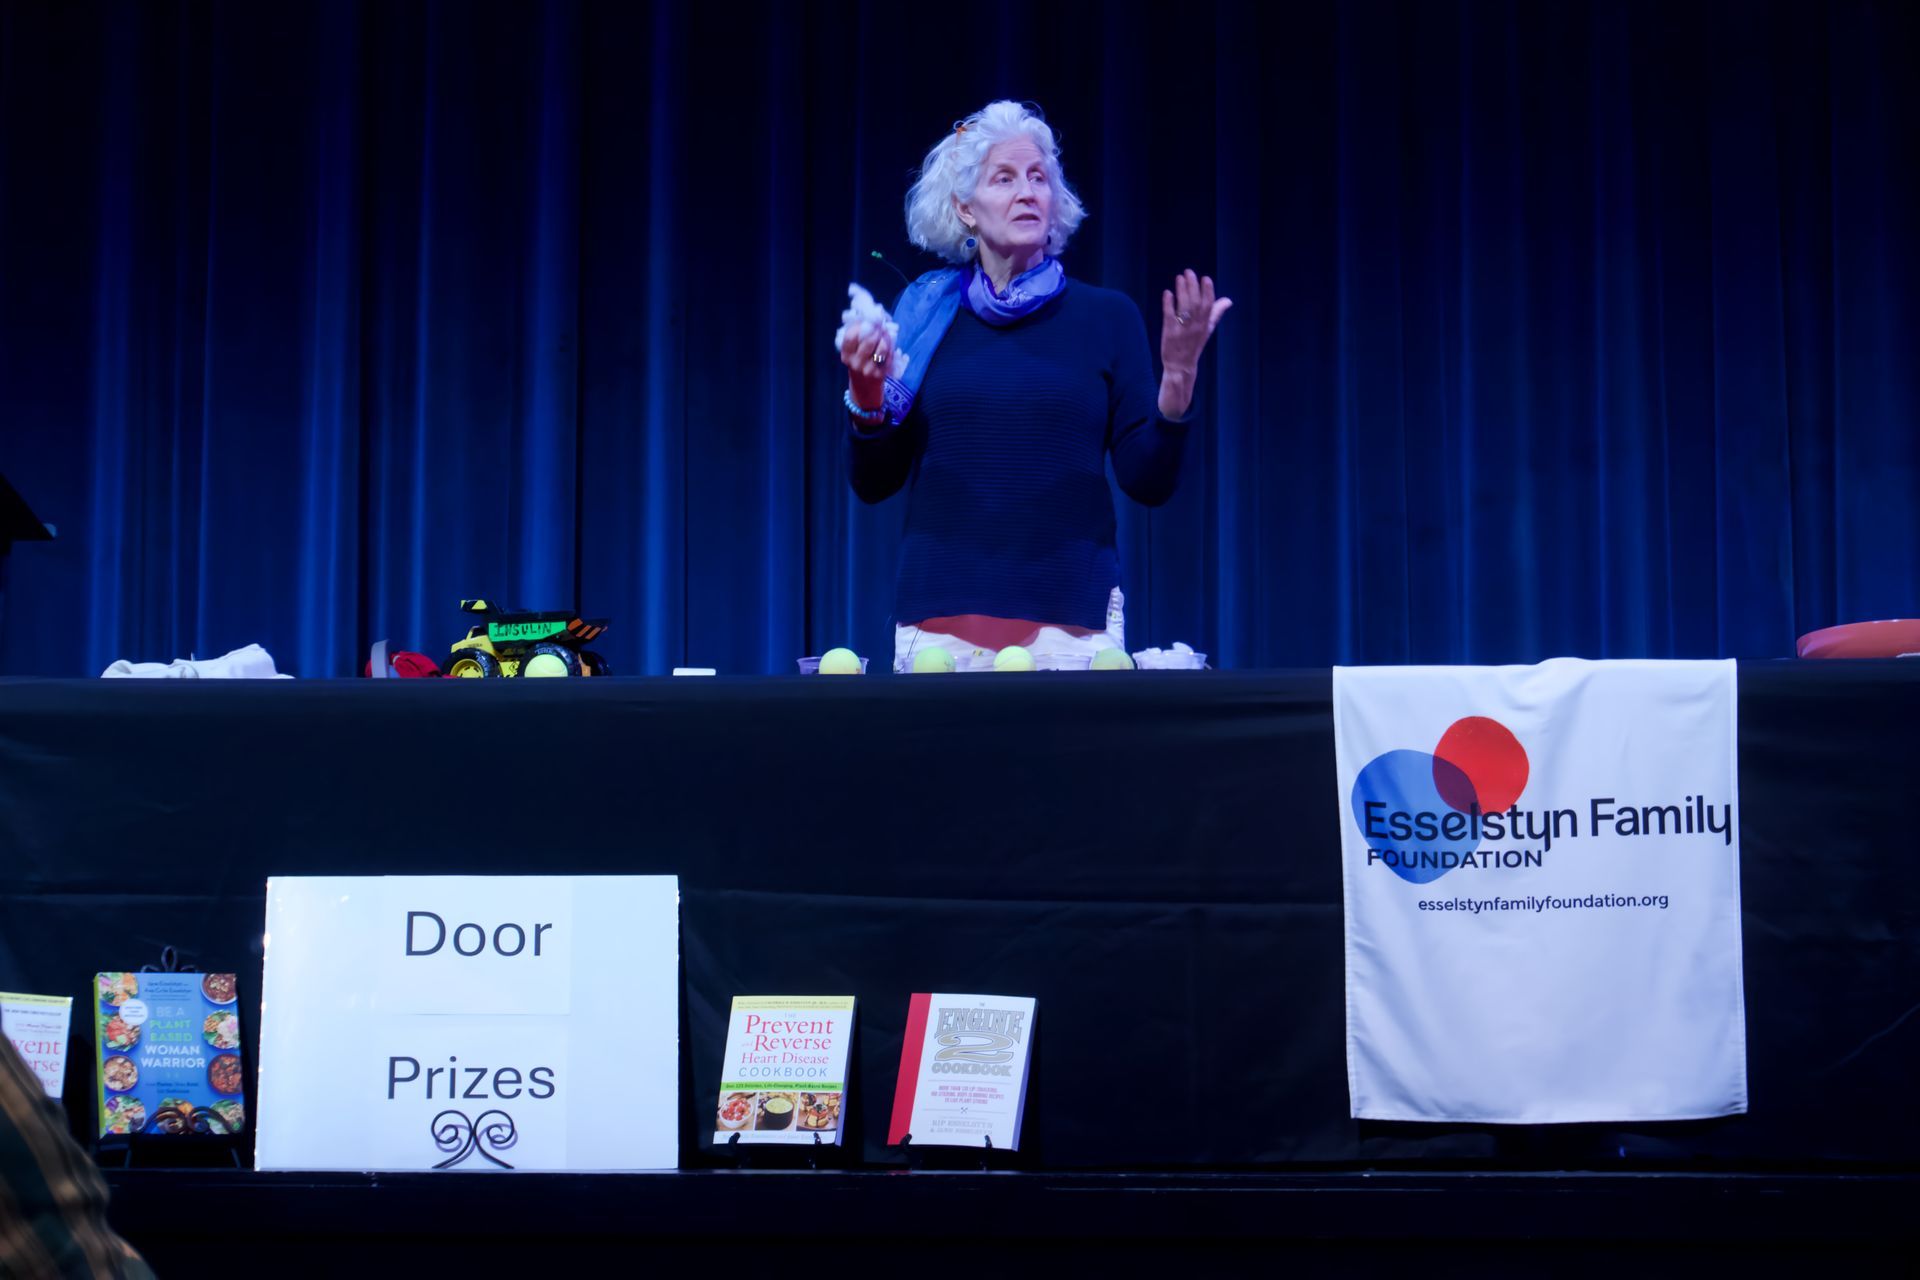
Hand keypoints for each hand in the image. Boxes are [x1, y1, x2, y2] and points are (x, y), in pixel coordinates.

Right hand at [839, 324, 890, 411]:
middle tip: (880, 325)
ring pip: (881, 346)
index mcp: (846, 355)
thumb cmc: (860, 364)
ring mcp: (868, 370)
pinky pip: (889, 355)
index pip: (851, 336)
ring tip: (885, 334)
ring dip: (886, 337)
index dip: (861, 325)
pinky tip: (889, 345)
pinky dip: (891, 347)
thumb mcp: (853, 353)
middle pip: (869, 339)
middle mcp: (855, 363)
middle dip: (877, 329)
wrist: (864, 389)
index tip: (867, 321)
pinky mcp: (880, 374)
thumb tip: (871, 315)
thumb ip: (858, 338)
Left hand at [1158, 270, 1230, 418]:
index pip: (1208, 305)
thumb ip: (1216, 313)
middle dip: (1193, 286)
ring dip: (1181, 291)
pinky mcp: (1169, 332)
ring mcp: (1182, 329)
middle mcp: (1195, 326)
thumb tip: (1228, 300)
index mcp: (1205, 325)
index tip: (1205, 278)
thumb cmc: (1194, 345)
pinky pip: (1169, 315)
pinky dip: (1169, 303)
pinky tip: (1168, 293)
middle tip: (1189, 272)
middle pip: (1195, 303)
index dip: (1208, 291)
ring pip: (1183, 307)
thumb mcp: (1207, 330)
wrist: (1181, 366)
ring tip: (1179, 278)